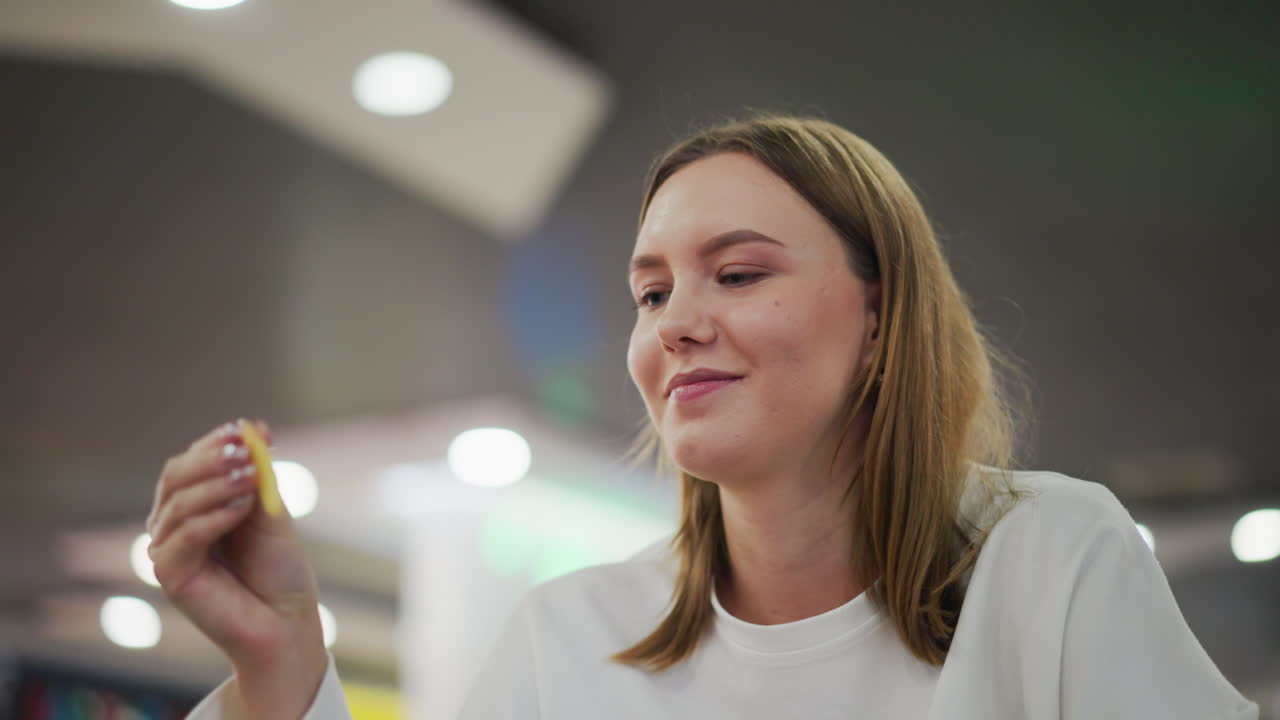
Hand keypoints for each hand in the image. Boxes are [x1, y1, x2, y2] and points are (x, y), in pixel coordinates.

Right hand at [147, 419, 326, 716]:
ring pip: (179, 503)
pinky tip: (242, 509)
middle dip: (210, 458)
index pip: (191, 460)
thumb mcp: (270, 511)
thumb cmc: (278, 568)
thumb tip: (253, 429)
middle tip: (244, 451)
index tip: (249, 429)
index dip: (216, 441)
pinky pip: (184, 536)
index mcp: (194, 504)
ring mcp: (168, 549)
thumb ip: (257, 475)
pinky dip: (214, 517)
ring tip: (250, 480)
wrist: (285, 619)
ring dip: (217, 485)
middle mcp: (173, 524)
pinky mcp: (170, 575)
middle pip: (175, 475)